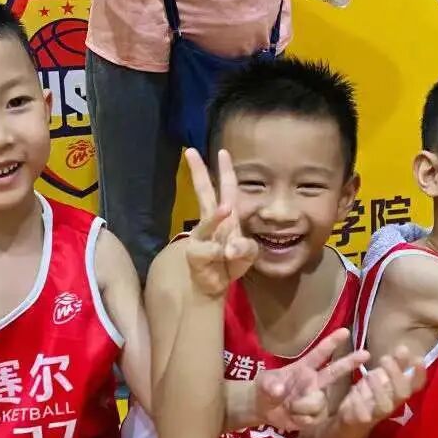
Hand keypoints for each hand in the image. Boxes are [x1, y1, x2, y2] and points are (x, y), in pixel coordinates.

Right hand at [184, 148, 258, 296]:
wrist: (215, 286)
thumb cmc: (231, 263)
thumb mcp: (247, 255)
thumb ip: (245, 249)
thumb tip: (232, 248)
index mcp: (227, 216)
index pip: (226, 189)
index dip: (225, 171)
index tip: (222, 151)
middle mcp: (212, 222)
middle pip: (203, 193)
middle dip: (199, 172)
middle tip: (190, 151)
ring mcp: (201, 237)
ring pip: (207, 222)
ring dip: (217, 216)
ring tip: (226, 209)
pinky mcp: (196, 254)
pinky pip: (210, 250)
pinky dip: (220, 255)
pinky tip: (224, 259)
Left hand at [255, 328, 369, 430]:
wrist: (262, 407)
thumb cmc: (265, 387)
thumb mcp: (264, 383)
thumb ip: (270, 385)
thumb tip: (280, 391)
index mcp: (303, 368)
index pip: (319, 354)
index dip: (331, 343)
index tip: (345, 331)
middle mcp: (314, 381)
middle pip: (335, 371)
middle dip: (350, 362)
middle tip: (366, 353)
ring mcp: (316, 397)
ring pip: (321, 401)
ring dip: (304, 406)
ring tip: (290, 407)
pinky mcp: (315, 415)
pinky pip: (315, 417)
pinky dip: (302, 419)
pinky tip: (293, 417)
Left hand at [338, 345, 425, 424]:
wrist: (350, 420)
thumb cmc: (370, 394)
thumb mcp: (382, 376)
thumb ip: (393, 365)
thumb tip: (403, 349)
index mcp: (399, 392)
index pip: (417, 385)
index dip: (419, 374)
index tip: (418, 359)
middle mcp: (392, 405)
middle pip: (402, 393)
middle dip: (395, 374)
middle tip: (385, 359)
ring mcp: (377, 415)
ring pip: (384, 405)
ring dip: (378, 386)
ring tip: (370, 374)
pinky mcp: (361, 420)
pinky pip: (362, 412)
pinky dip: (359, 398)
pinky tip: (355, 389)